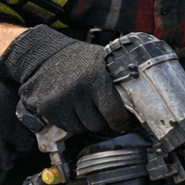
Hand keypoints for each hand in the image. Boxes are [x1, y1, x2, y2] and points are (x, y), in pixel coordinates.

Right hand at [0, 25, 133, 135]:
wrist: (43, 56)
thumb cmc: (77, 59)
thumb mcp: (101, 61)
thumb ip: (117, 77)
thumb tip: (142, 93)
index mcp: (96, 78)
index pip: (113, 112)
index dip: (120, 121)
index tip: (122, 122)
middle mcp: (78, 91)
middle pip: (97, 125)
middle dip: (101, 121)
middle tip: (99, 111)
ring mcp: (61, 101)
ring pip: (81, 129)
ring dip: (84, 122)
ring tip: (83, 106)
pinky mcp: (47, 109)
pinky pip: (65, 127)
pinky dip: (69, 121)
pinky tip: (69, 107)